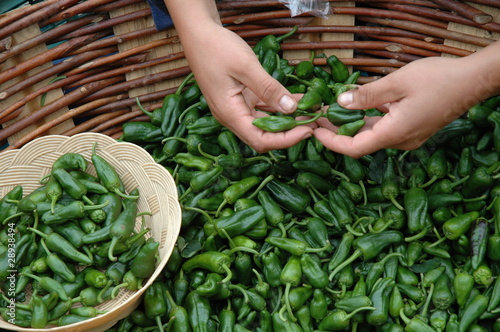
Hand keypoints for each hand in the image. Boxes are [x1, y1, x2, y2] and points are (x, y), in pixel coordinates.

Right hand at [178, 21, 312, 151]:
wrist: (199, 34)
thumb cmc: (216, 48)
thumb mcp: (246, 66)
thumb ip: (268, 89)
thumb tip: (291, 109)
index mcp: (230, 114)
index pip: (261, 140)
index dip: (286, 140)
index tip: (308, 130)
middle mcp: (232, 116)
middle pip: (264, 136)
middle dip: (290, 132)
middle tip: (316, 123)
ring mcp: (237, 108)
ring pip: (266, 123)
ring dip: (287, 120)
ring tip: (312, 113)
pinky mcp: (241, 99)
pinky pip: (263, 109)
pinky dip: (280, 107)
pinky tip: (299, 102)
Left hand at [314, 55, 494, 157]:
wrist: (473, 81)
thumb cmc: (439, 79)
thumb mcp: (397, 83)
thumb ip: (366, 95)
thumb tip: (340, 102)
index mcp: (395, 133)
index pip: (354, 148)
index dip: (331, 142)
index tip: (314, 131)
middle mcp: (401, 141)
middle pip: (361, 141)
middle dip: (338, 129)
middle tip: (319, 115)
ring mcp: (408, 136)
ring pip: (373, 134)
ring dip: (353, 123)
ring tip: (333, 108)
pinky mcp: (413, 129)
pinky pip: (385, 128)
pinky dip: (369, 119)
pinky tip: (359, 105)